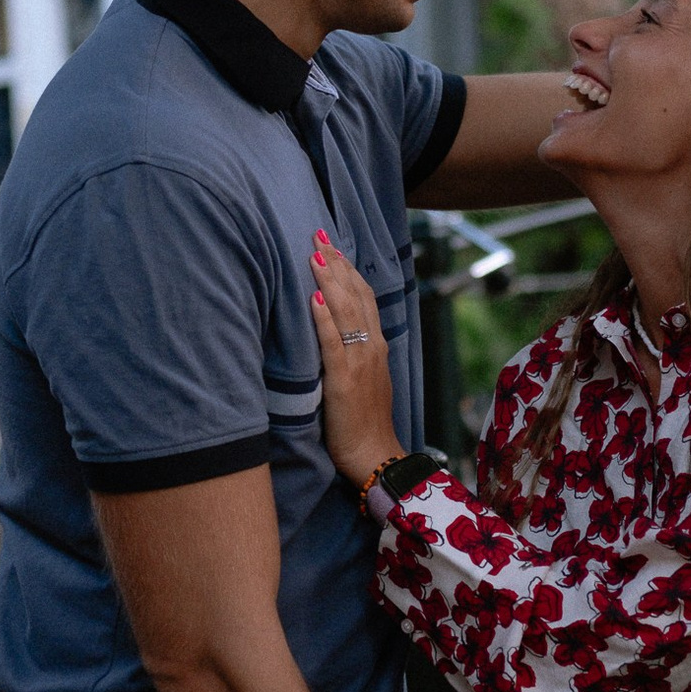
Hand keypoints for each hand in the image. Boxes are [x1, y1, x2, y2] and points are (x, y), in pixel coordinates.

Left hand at [307, 233, 404, 487]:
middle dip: (337, 263)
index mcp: (376, 345)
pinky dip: (323, 319)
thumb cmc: (365, 420)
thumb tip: (335, 326)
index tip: (331, 243)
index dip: (348, 268)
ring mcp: (359, 363)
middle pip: (355, 295)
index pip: (364, 296)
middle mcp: (371, 347)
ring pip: (346, 312)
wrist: (377, 456)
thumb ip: (355, 350)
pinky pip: (333, 344)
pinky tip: (313, 298)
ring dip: (329, 280)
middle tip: (318, 235)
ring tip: (315, 254)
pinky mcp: (343, 381)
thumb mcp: (365, 377)